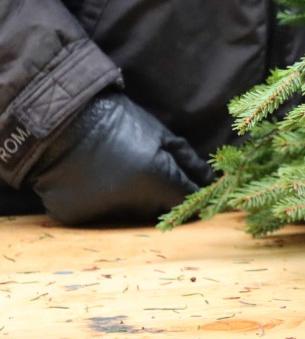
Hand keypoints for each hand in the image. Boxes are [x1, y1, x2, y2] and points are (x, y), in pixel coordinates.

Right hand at [28, 92, 214, 224]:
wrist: (60, 120)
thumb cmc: (118, 121)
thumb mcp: (160, 134)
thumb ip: (188, 162)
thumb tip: (211, 180)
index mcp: (157, 181)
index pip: (187, 201)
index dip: (194, 197)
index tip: (193, 189)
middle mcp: (132, 205)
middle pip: (159, 211)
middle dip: (164, 198)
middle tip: (153, 176)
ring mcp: (101, 214)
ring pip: (131, 216)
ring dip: (135, 202)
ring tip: (125, 175)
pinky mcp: (76, 218)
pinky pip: (101, 216)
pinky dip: (105, 203)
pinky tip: (100, 181)